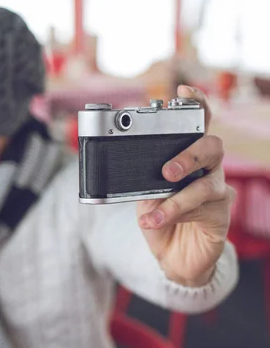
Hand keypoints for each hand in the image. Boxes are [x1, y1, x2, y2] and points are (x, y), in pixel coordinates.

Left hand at [136, 85, 235, 286]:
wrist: (172, 256)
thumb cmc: (159, 216)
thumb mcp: (143, 192)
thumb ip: (141, 175)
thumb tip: (126, 164)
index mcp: (186, 155)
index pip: (197, 123)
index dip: (195, 104)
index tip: (184, 90)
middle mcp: (206, 168)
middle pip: (211, 146)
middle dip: (189, 154)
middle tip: (167, 171)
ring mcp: (216, 190)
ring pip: (206, 183)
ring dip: (176, 197)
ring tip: (152, 209)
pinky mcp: (220, 213)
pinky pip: (202, 209)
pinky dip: (174, 215)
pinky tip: (155, 221)